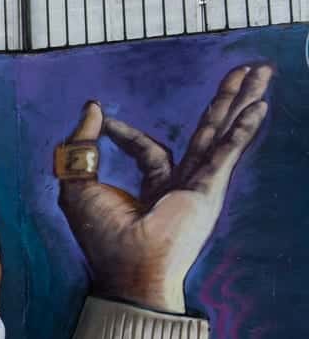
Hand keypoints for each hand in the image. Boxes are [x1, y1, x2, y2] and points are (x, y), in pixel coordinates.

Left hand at [57, 64, 271, 313]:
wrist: (126, 268)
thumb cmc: (101, 237)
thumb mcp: (78, 183)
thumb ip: (81, 144)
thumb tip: (92, 107)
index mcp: (152, 189)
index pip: (147, 148)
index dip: (123, 132)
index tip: (102, 119)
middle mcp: (182, 185)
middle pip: (205, 132)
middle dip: (224, 100)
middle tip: (242, 71)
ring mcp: (199, 186)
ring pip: (221, 132)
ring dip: (240, 101)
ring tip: (260, 72)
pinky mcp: (207, 190)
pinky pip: (226, 152)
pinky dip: (241, 129)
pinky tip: (258, 106)